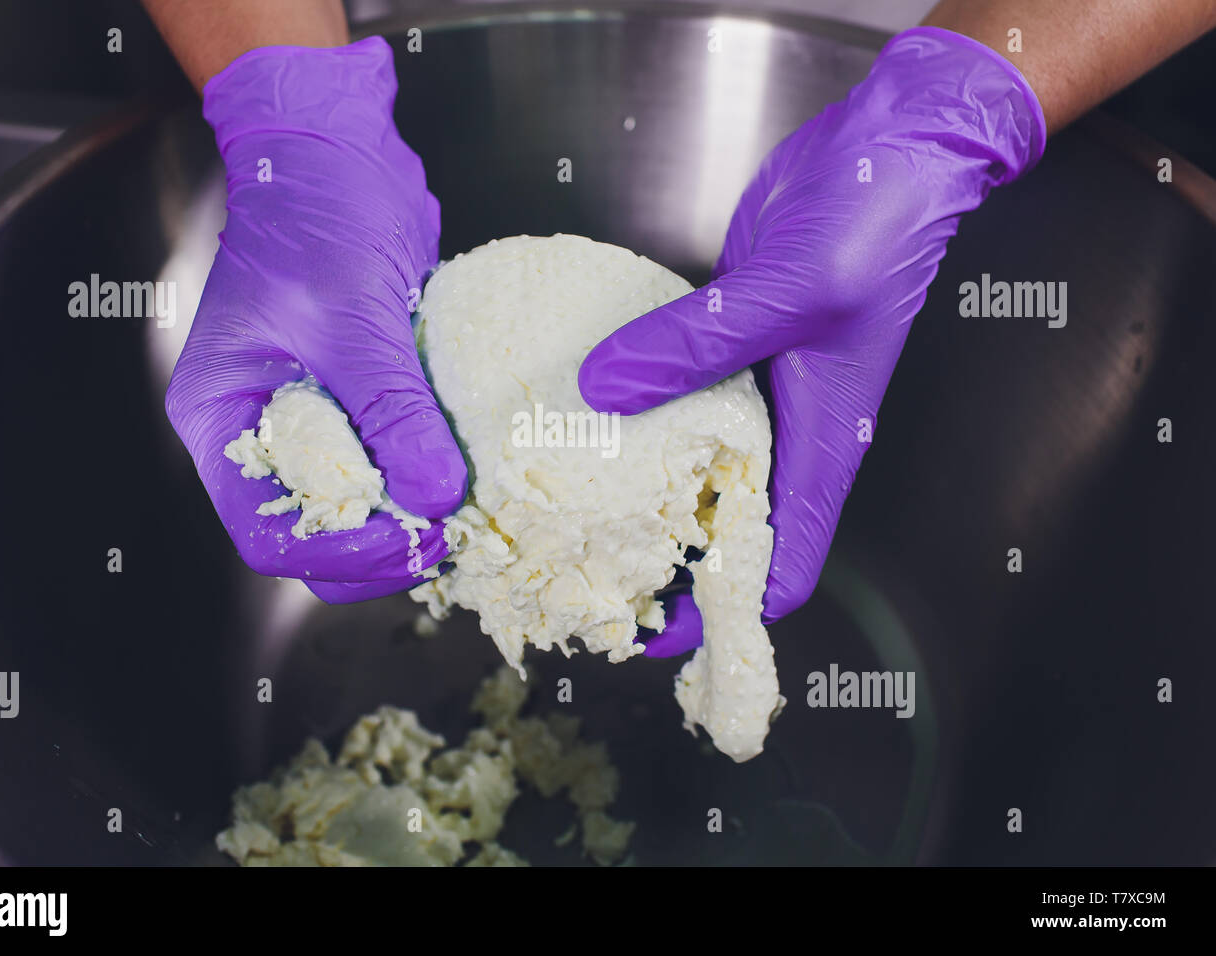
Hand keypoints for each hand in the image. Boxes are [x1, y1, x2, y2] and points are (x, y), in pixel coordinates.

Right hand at [165, 38, 465, 600]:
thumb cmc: (316, 215)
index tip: (413, 538)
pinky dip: (426, 475)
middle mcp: (261, 430)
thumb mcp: (350, 317)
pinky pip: (390, 461)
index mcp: (223, 418)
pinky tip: (469, 474)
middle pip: (316, 532)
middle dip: (382, 545)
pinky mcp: (358, 401)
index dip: (340, 553)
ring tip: (468, 511)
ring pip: (359, 507)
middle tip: (452, 533)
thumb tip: (435, 494)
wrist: (339, 151)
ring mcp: (311, 419)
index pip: (267, 532)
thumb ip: (391, 409)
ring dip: (411, 517)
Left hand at [578, 27, 1044, 654]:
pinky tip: (581, 410)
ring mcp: (751, 390)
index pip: (782, 565)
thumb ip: (696, 346)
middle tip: (583, 571)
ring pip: (692, 466)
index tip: (653, 633)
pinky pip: (672, 398)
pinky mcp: (724, 347)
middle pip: (727, 530)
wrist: (887, 152)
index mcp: (822, 445)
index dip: (720, 614)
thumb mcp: (788, 289)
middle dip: (665, 562)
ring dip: (640, 488)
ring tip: (565, 501)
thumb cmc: (873, 226)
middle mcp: (786, 432)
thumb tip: (600, 392)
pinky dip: (632, 413)